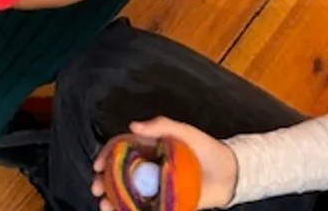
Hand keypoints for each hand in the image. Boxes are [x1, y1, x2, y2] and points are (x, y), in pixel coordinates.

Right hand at [91, 118, 238, 210]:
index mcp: (150, 148)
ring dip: (111, 200)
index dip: (106, 155)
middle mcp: (148, 168)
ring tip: (104, 205)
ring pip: (125, 194)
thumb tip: (133, 125)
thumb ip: (163, 126)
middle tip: (97, 188)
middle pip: (118, 174)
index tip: (98, 164)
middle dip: (102, 181)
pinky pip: (141, 209)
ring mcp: (154, 187)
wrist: (230, 174)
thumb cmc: (208, 150)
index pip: (121, 149)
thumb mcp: (186, 132)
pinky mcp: (163, 204)